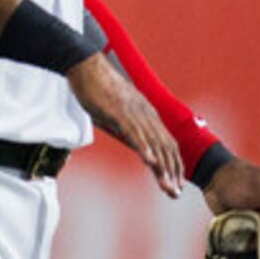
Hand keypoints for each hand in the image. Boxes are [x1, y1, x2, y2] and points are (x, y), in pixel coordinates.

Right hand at [69, 53, 181, 197]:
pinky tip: (150, 163)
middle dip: (172, 172)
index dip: (172, 164)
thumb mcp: (113, 110)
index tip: (174, 182)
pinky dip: (145, 149)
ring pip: (154, 143)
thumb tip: (126, 136)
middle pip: (166, 147)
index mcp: (146, 114)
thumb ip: (123, 124)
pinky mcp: (120, 112)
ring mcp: (134, 113)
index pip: (166, 143)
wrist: (85, 66)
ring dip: (162, 167)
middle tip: (175, 192)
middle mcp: (146, 114)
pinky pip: (136, 133)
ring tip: (167, 186)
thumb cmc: (95, 86)